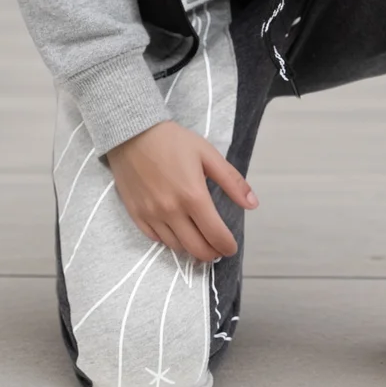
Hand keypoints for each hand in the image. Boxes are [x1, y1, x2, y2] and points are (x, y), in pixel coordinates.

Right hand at [105, 119, 257, 262]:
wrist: (132, 133)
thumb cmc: (173, 141)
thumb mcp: (207, 155)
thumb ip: (232, 181)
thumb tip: (253, 204)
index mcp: (193, 196)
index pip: (215, 235)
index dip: (227, 246)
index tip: (231, 246)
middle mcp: (172, 211)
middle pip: (196, 248)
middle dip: (212, 254)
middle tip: (218, 249)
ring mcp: (151, 215)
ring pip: (175, 247)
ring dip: (191, 248)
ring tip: (199, 241)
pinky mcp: (136, 214)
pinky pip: (155, 238)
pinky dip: (169, 240)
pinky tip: (177, 233)